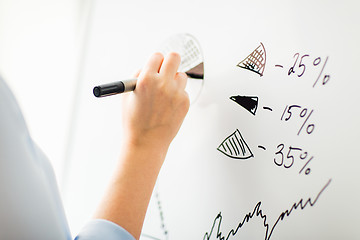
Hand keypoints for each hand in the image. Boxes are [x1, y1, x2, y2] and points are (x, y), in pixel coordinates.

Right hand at [94, 53, 188, 238]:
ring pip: (181, 75)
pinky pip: (183, 91)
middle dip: (170, 61)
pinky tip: (168, 106)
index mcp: (146, 79)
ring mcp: (176, 93)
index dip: (155, 61)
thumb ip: (138, 77)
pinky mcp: (185, 102)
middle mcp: (162, 84)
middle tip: (168, 67)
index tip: (155, 65)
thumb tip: (148, 66)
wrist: (146, 143)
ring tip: (166, 92)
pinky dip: (178, 95)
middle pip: (174, 57)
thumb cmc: (134, 121)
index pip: (157, 56)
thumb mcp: (128, 96)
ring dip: (174, 80)